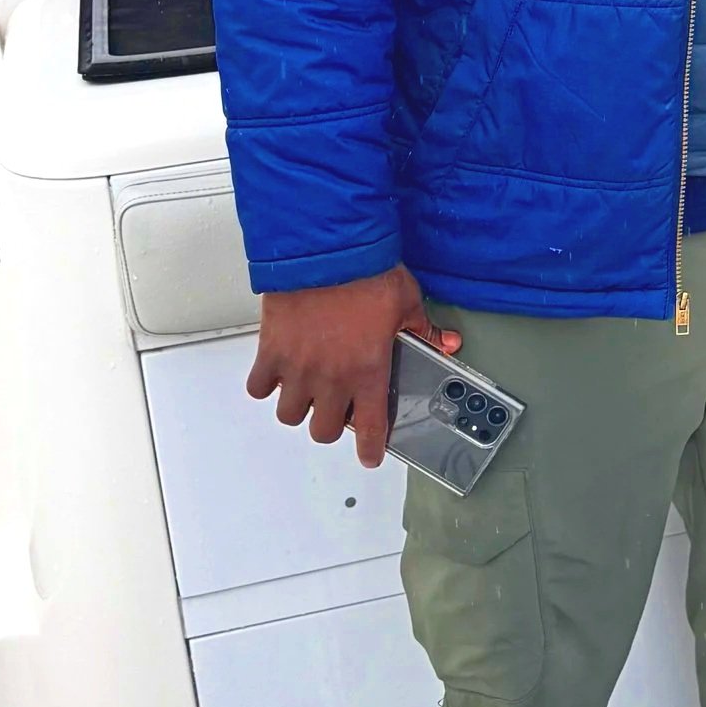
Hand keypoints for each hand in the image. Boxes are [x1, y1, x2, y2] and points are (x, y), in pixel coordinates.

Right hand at [245, 265, 456, 470]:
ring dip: (299, 407)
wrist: (325, 250)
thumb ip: (424, 329)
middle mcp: (331, 378)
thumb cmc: (365, 273)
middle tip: (337, 406)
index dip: (369, 448)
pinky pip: (259, 387)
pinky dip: (267, 385)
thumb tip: (445, 342)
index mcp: (368, 371)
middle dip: (331, 424)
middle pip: (322, 430)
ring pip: (290, 414)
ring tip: (308, 389)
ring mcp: (298, 368)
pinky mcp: (271, 351)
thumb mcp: (406, 301)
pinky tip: (280, 371)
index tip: (369, 456)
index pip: (369, 427)